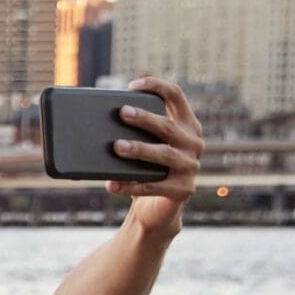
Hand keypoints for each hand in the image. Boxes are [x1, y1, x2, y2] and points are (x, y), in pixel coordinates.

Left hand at [109, 74, 202, 232]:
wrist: (156, 208)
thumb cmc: (146, 169)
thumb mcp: (145, 145)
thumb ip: (136, 130)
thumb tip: (100, 117)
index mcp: (187, 125)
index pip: (177, 96)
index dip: (157, 86)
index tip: (132, 85)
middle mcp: (194, 143)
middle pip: (168, 126)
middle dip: (145, 119)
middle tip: (122, 112)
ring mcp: (191, 167)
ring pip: (164, 155)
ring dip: (139, 149)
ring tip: (117, 146)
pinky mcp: (183, 190)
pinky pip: (153, 186)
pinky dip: (130, 185)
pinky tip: (112, 184)